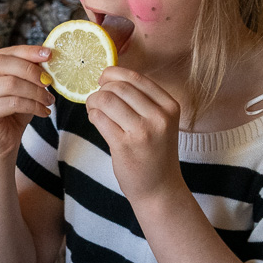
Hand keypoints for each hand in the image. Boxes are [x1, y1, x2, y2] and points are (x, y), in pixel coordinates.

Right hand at [0, 46, 53, 159]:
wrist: (2, 141)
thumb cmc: (12, 110)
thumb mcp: (22, 85)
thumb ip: (29, 69)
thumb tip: (46, 54)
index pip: (6, 52)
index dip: (28, 52)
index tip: (49, 54)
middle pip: (4, 63)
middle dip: (31, 71)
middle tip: (49, 81)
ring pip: (10, 84)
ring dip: (35, 92)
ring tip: (48, 100)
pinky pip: (12, 103)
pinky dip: (32, 106)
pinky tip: (43, 112)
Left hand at [86, 66, 183, 203]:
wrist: (160, 189)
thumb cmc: (156, 152)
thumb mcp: (160, 122)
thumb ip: (142, 100)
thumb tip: (109, 76)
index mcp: (170, 106)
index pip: (136, 78)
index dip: (114, 73)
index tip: (103, 79)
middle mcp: (159, 117)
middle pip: (119, 87)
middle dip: (101, 90)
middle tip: (97, 99)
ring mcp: (142, 131)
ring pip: (106, 100)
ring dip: (93, 101)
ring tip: (94, 109)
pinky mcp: (124, 146)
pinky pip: (99, 118)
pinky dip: (92, 116)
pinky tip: (95, 120)